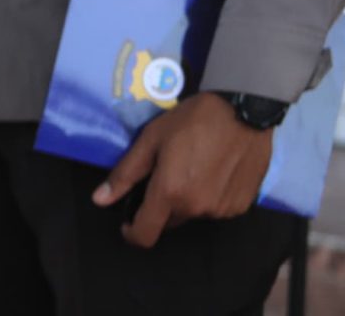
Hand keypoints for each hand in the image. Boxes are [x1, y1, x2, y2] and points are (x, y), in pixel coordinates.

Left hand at [94, 93, 274, 246]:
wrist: (244, 111)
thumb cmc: (192, 121)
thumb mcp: (151, 140)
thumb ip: (125, 173)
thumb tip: (99, 199)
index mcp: (170, 193)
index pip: (145, 234)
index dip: (132, 233)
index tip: (127, 222)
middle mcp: (197, 208)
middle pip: (169, 222)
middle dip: (161, 206)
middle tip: (164, 174)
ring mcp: (222, 210)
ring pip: (193, 214)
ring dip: (187, 200)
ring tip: (191, 168)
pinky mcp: (241, 206)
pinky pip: (216, 209)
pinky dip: (209, 197)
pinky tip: (213, 172)